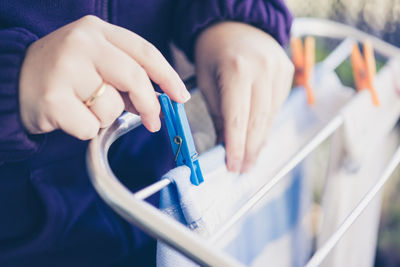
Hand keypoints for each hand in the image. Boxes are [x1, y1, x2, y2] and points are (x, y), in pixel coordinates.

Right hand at [19, 15, 189, 139]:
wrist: (13, 81)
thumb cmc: (63, 74)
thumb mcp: (96, 64)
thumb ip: (126, 78)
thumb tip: (157, 101)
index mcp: (96, 31)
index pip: (144, 52)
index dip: (168, 76)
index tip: (181, 96)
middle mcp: (81, 43)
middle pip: (135, 77)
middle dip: (150, 105)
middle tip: (154, 122)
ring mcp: (65, 69)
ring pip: (112, 107)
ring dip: (105, 117)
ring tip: (83, 107)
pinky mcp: (52, 98)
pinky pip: (90, 127)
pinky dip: (86, 129)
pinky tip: (69, 116)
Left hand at [195, 22, 293, 172]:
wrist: (236, 24)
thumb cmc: (214, 52)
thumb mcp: (207, 82)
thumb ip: (218, 115)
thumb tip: (225, 146)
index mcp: (237, 70)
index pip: (238, 118)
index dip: (236, 146)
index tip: (233, 167)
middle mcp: (262, 70)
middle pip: (259, 121)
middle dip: (251, 149)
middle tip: (244, 169)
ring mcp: (279, 70)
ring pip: (270, 116)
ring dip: (260, 140)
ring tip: (250, 158)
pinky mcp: (287, 72)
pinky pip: (277, 106)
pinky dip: (266, 123)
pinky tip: (258, 136)